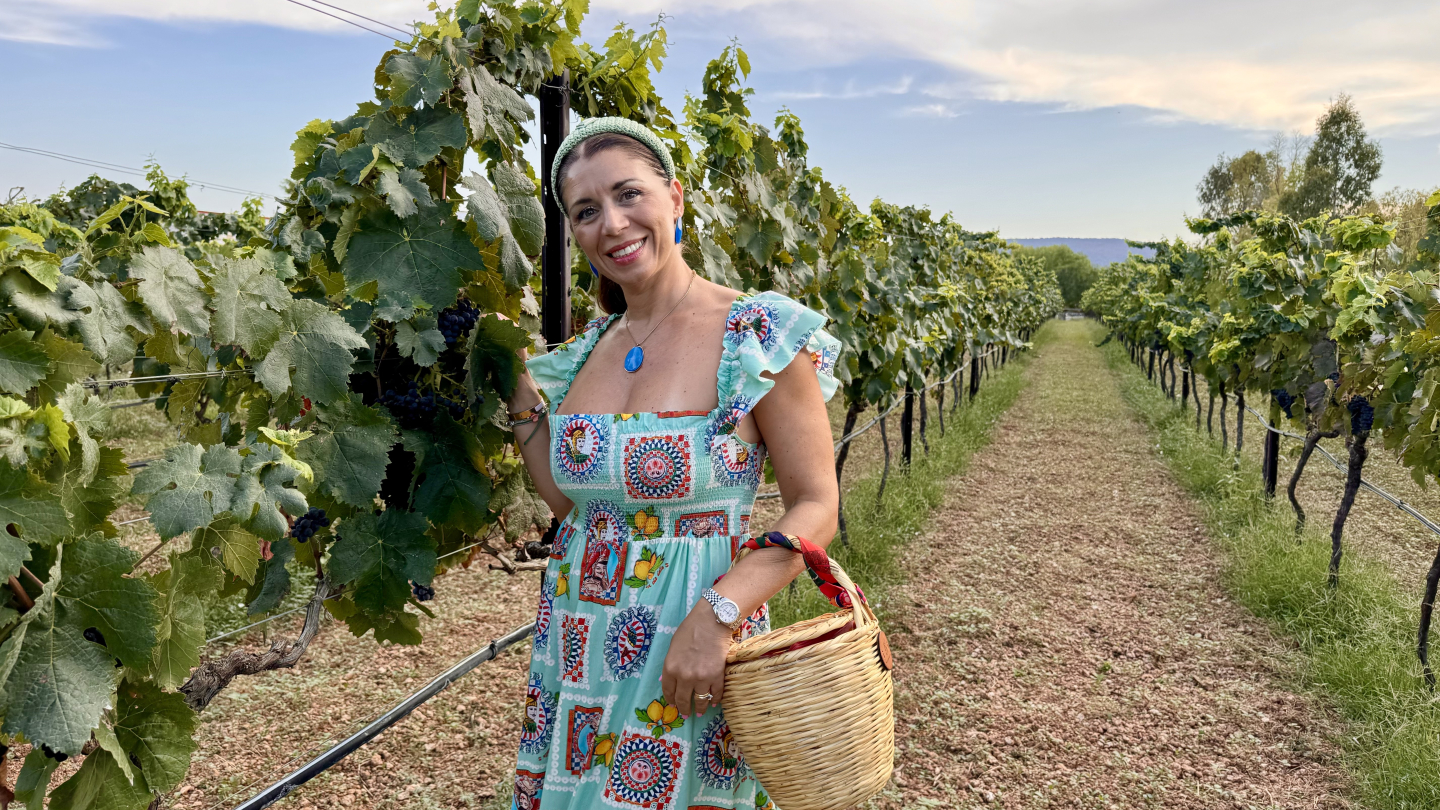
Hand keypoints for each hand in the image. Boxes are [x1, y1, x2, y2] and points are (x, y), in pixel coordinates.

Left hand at [661, 600, 731, 717]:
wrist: (711, 622)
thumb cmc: (690, 629)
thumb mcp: (673, 647)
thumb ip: (672, 665)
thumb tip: (672, 680)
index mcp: (670, 669)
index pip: (668, 692)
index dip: (671, 700)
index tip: (673, 704)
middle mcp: (684, 677)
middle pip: (683, 700)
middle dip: (684, 709)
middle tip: (686, 714)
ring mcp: (702, 679)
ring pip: (700, 701)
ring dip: (700, 708)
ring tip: (700, 712)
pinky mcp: (717, 677)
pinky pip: (715, 694)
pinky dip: (715, 699)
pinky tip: (713, 702)